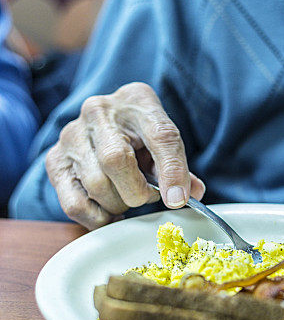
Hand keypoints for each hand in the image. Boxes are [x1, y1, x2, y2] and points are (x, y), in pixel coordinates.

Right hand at [46, 82, 204, 228]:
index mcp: (137, 100)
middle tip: (147, 196)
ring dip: (119, 204)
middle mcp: (98, 112)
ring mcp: (71, 135)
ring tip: (126, 198)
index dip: (172, 171)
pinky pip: (74, 203)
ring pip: (96, 185)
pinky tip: (109, 213)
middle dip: (138, 192)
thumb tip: (191, 194)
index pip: (160, 135)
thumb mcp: (163, 140)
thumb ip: (179, 166)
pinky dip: (96, 218)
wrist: (106, 119)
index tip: (178, 199)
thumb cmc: (139, 132)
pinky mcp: (56, 161)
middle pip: (117, 161)